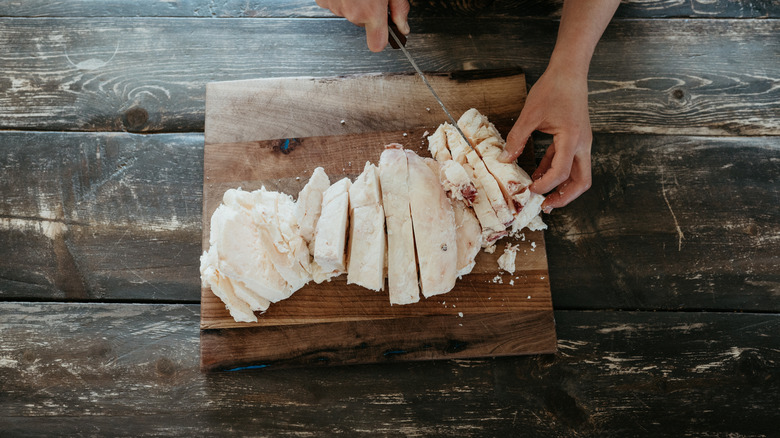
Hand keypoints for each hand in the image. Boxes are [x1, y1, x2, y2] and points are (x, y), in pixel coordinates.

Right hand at [315, 0, 410, 51]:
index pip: (377, 44)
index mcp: (371, 12)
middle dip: (368, 12)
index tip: (384, 31)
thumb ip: (399, 9)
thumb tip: (403, 26)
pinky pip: (335, 4)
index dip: (381, 37)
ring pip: (349, 13)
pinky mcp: (323, 0)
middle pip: (363, 24)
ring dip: (353, 3)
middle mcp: (353, 13)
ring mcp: (336, 7)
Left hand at [499, 65, 592, 212]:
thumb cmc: (553, 88)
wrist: (569, 71)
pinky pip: (567, 161)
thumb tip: (504, 159)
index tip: (529, 190)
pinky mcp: (575, 138)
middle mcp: (582, 144)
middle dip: (565, 197)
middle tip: (546, 205)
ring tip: (541, 195)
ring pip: (577, 174)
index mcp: (572, 139)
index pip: (561, 172)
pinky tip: (537, 175)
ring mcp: (581, 142)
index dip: (545, 185)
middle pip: (581, 181)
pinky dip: (554, 171)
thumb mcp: (530, 114)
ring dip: (561, 186)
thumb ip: (517, 138)